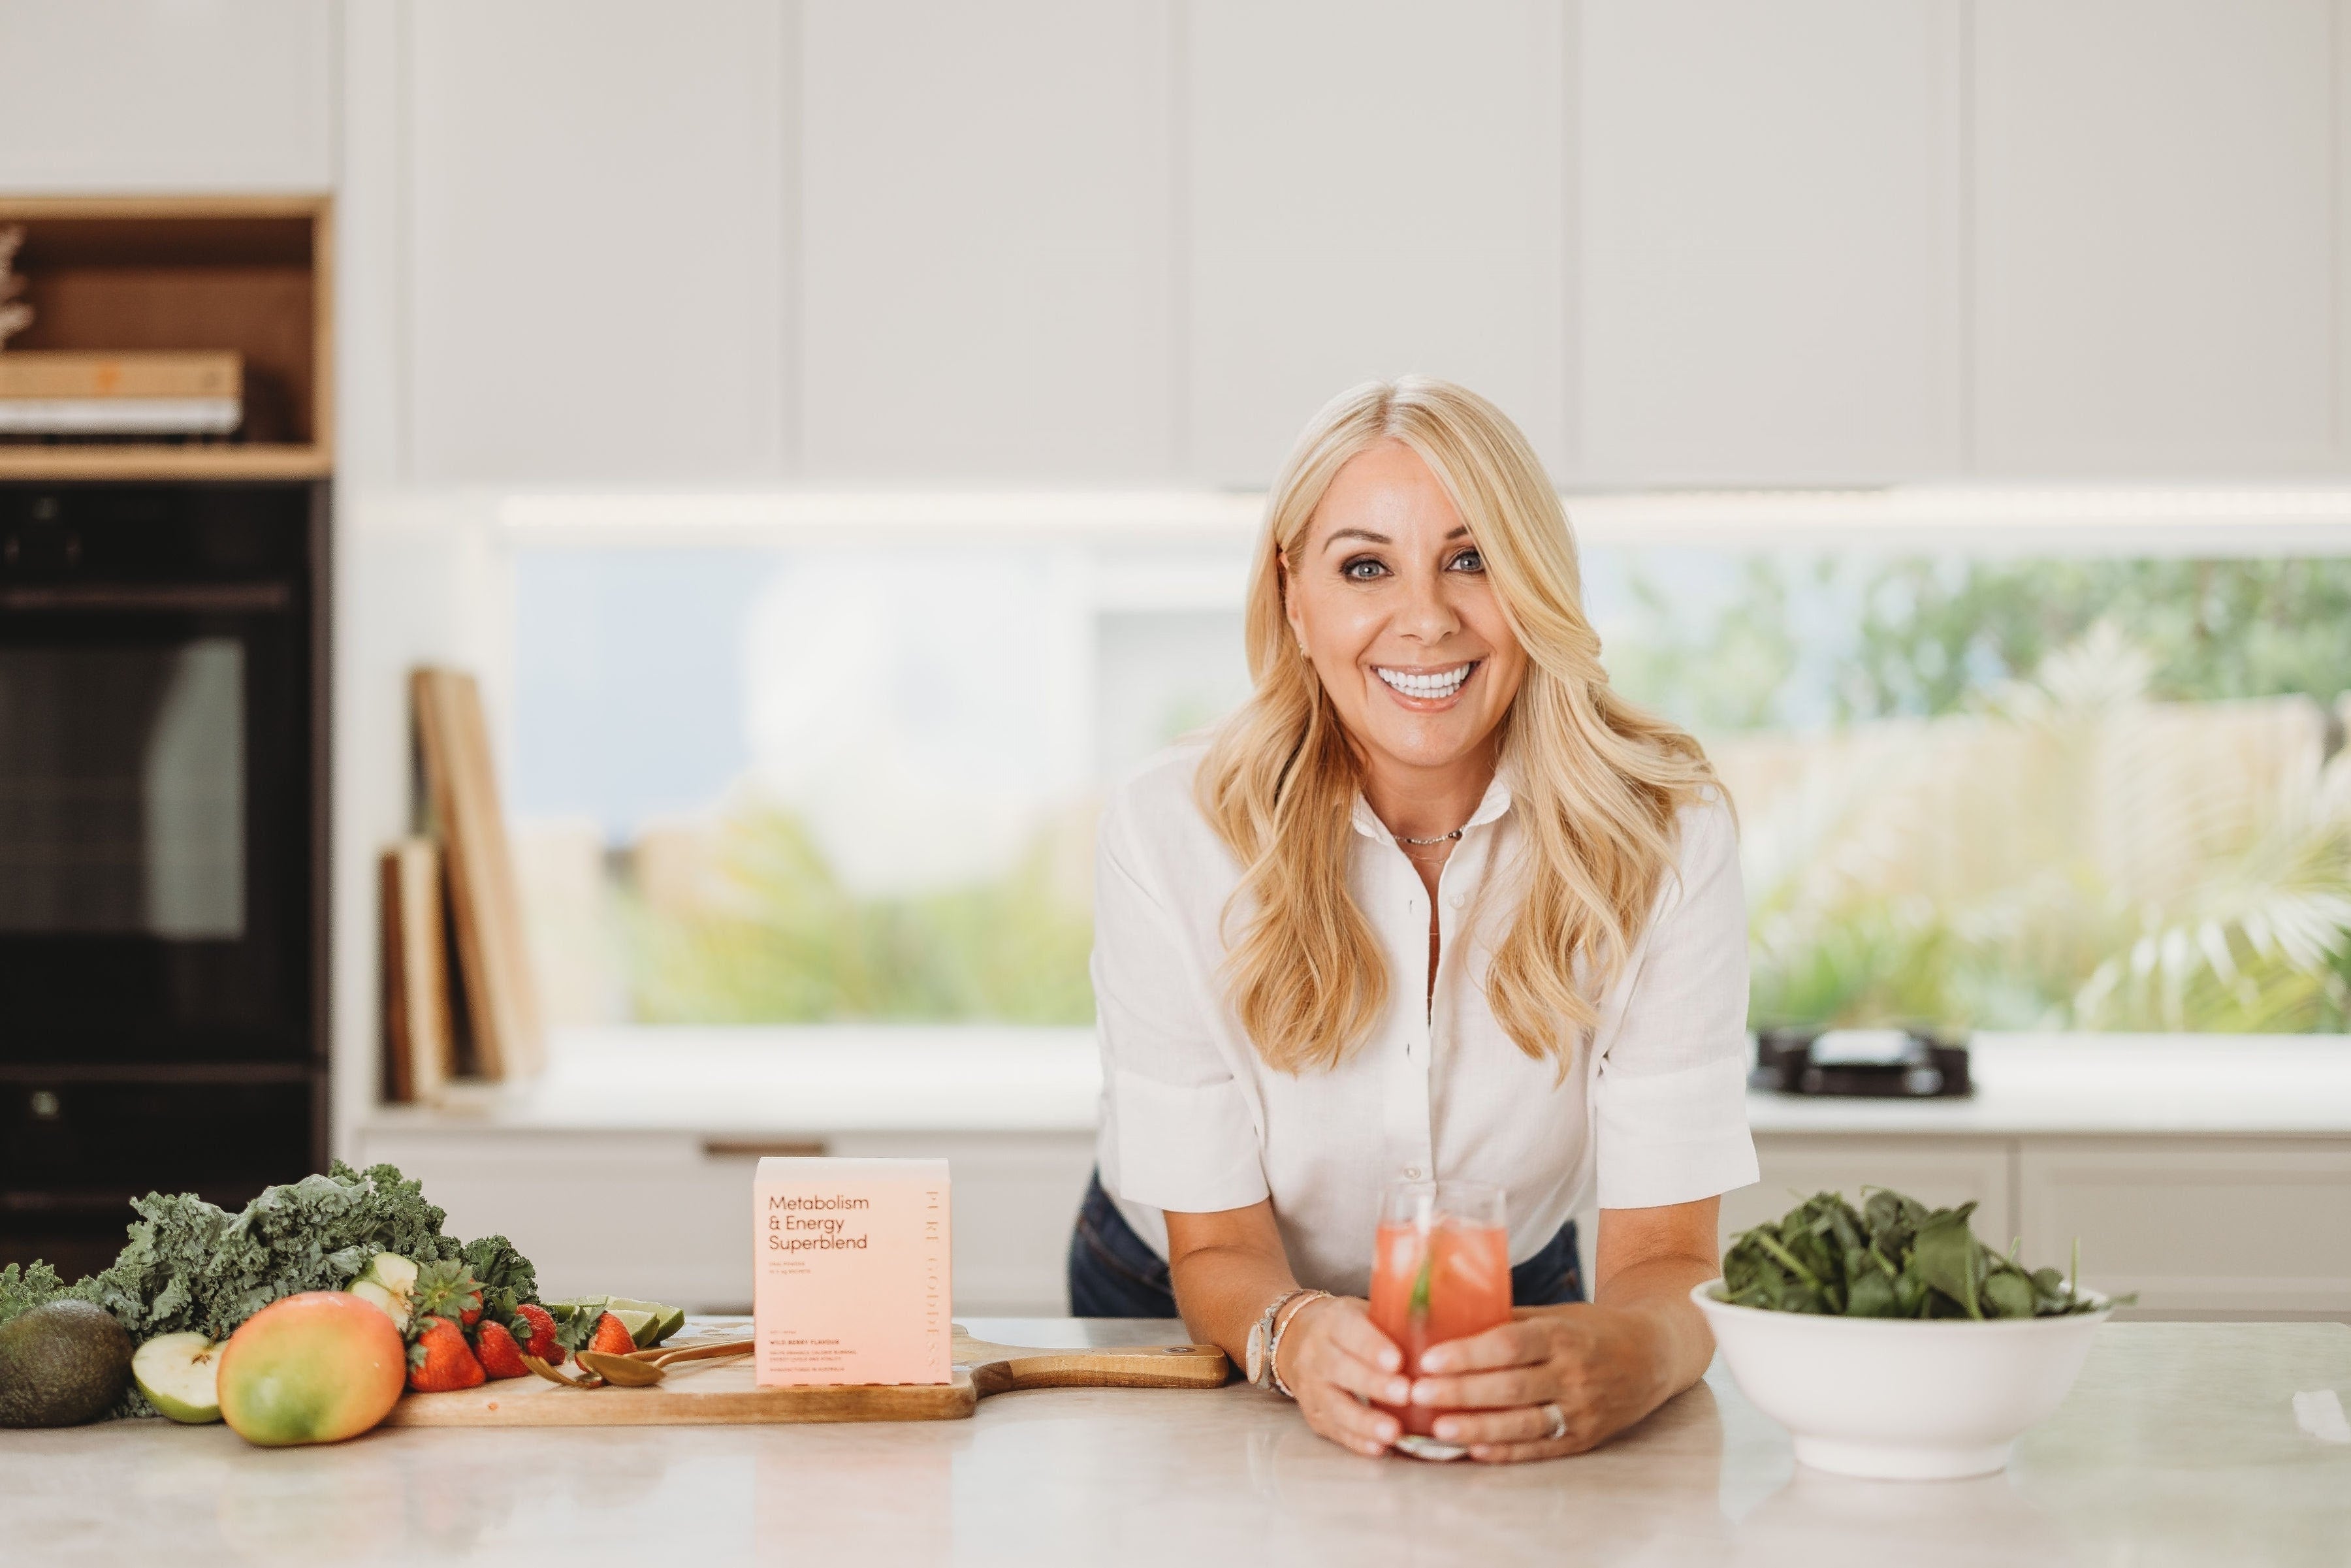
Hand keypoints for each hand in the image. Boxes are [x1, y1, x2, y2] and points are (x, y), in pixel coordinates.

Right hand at [1270, 1296, 1411, 1457]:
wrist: (1296, 1340)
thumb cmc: (1348, 1328)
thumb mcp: (1364, 1312)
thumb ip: (1395, 1320)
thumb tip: (1446, 1323)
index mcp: (1333, 1321)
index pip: (1350, 1331)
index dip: (1373, 1347)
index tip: (1398, 1361)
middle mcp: (1317, 1353)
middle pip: (1342, 1369)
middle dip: (1374, 1384)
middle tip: (1405, 1394)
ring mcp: (1312, 1387)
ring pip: (1336, 1405)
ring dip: (1365, 1421)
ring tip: (1394, 1432)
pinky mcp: (1314, 1414)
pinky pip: (1335, 1430)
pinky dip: (1357, 1441)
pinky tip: (1379, 1448)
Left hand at [1405, 1305, 1673, 1462]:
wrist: (1653, 1357)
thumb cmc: (1593, 1330)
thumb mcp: (1556, 1314)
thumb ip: (1508, 1320)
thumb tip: (1450, 1317)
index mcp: (1563, 1336)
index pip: (1509, 1346)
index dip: (1468, 1354)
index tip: (1429, 1358)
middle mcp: (1574, 1374)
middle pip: (1510, 1387)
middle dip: (1460, 1392)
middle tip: (1417, 1393)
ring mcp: (1581, 1410)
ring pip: (1523, 1424)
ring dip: (1476, 1428)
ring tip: (1437, 1427)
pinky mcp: (1585, 1438)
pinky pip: (1541, 1449)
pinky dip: (1506, 1452)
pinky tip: (1474, 1451)